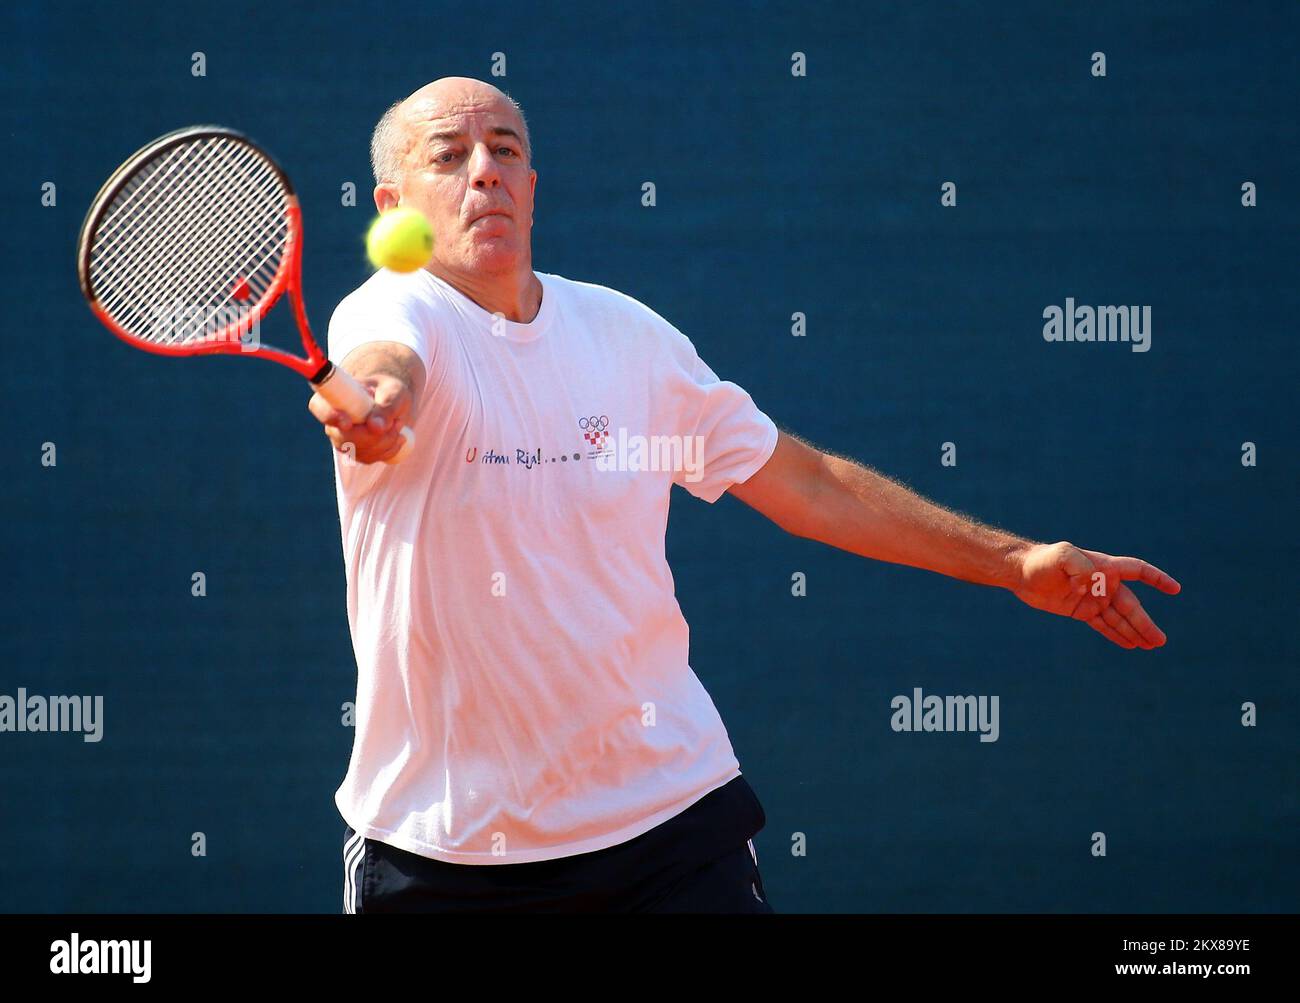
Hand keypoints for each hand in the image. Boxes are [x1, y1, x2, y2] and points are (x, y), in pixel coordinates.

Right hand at [307, 372, 411, 464]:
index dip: (330, 416)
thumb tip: (375, 427)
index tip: (347, 423)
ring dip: (385, 441)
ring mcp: (341, 438)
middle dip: (374, 436)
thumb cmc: (389, 390)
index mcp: (335, 395)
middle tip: (395, 422)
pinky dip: (388, 450)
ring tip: (396, 423)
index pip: (319, 407)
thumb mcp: (394, 392)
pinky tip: (396, 436)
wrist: (393, 402)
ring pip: (359, 451)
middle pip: (343, 438)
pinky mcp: (354, 452)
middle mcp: (332, 419)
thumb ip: (386, 406)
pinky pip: (370, 458)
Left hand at [1010, 541, 1180, 649]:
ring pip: (1119, 618)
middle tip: (1160, 641)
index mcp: (1104, 567)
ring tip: (1151, 646)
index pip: (1138, 571)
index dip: (1157, 579)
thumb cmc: (1043, 560)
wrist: (1021, 572)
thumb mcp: (1061, 556)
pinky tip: (1130, 644)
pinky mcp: (1082, 610)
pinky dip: (1116, 635)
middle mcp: (1103, 584)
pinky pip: (1103, 625)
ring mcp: (1094, 598)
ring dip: (1135, 631)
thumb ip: (1079, 567)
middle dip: (1144, 623)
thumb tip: (1092, 584)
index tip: (1175, 589)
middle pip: (1131, 605)